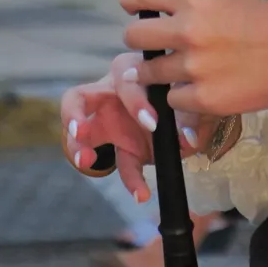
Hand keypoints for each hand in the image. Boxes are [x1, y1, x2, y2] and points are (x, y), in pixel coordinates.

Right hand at [61, 53, 225, 200]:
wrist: (192, 108)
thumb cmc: (184, 89)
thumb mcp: (191, 98)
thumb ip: (190, 115)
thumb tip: (188, 138)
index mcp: (132, 72)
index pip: (123, 81)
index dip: (136, 101)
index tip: (152, 122)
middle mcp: (112, 93)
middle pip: (78, 98)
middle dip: (74, 116)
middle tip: (81, 133)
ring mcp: (109, 121)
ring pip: (78, 132)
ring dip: (76, 147)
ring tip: (85, 161)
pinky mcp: (123, 147)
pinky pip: (118, 163)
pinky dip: (131, 180)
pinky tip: (142, 194)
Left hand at [120, 0, 267, 117]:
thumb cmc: (266, 22)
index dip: (131, 0)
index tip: (132, 6)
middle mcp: (189, 30)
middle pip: (133, 35)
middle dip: (141, 40)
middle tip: (157, 46)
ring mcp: (194, 67)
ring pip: (148, 71)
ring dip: (159, 71)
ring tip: (181, 69)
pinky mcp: (203, 98)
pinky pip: (171, 99)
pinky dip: (182, 95)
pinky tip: (202, 87)